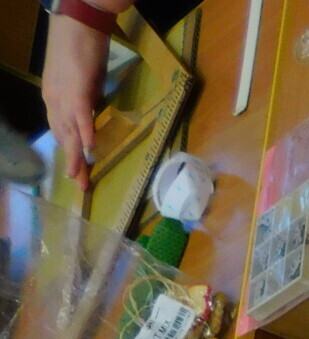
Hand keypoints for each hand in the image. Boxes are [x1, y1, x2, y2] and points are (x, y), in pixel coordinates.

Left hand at [40, 14, 111, 188]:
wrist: (78, 20)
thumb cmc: (81, 43)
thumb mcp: (80, 77)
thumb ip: (83, 96)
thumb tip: (91, 112)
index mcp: (53, 95)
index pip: (60, 129)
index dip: (68, 151)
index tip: (76, 170)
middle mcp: (54, 98)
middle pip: (62, 136)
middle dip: (71, 162)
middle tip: (80, 185)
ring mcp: (64, 94)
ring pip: (68, 131)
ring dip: (76, 157)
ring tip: (82, 178)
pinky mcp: (78, 88)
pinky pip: (81, 116)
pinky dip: (84, 134)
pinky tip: (89, 151)